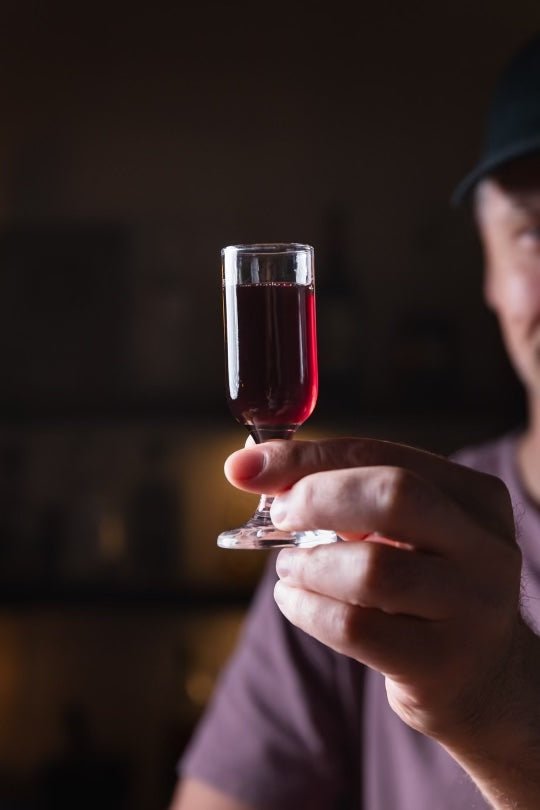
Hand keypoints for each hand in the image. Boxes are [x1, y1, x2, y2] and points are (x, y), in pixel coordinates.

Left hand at [224, 437, 527, 754]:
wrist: (480, 676)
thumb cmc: (422, 588)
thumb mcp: (402, 532)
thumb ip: (341, 493)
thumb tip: (251, 467)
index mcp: (475, 498)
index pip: (383, 456)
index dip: (308, 457)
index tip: (247, 466)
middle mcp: (486, 547)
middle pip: (394, 496)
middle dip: (316, 498)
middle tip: (278, 516)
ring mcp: (472, 607)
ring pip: (371, 569)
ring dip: (308, 564)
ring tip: (289, 567)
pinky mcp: (442, 664)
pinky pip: (354, 628)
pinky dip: (306, 609)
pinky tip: (294, 600)